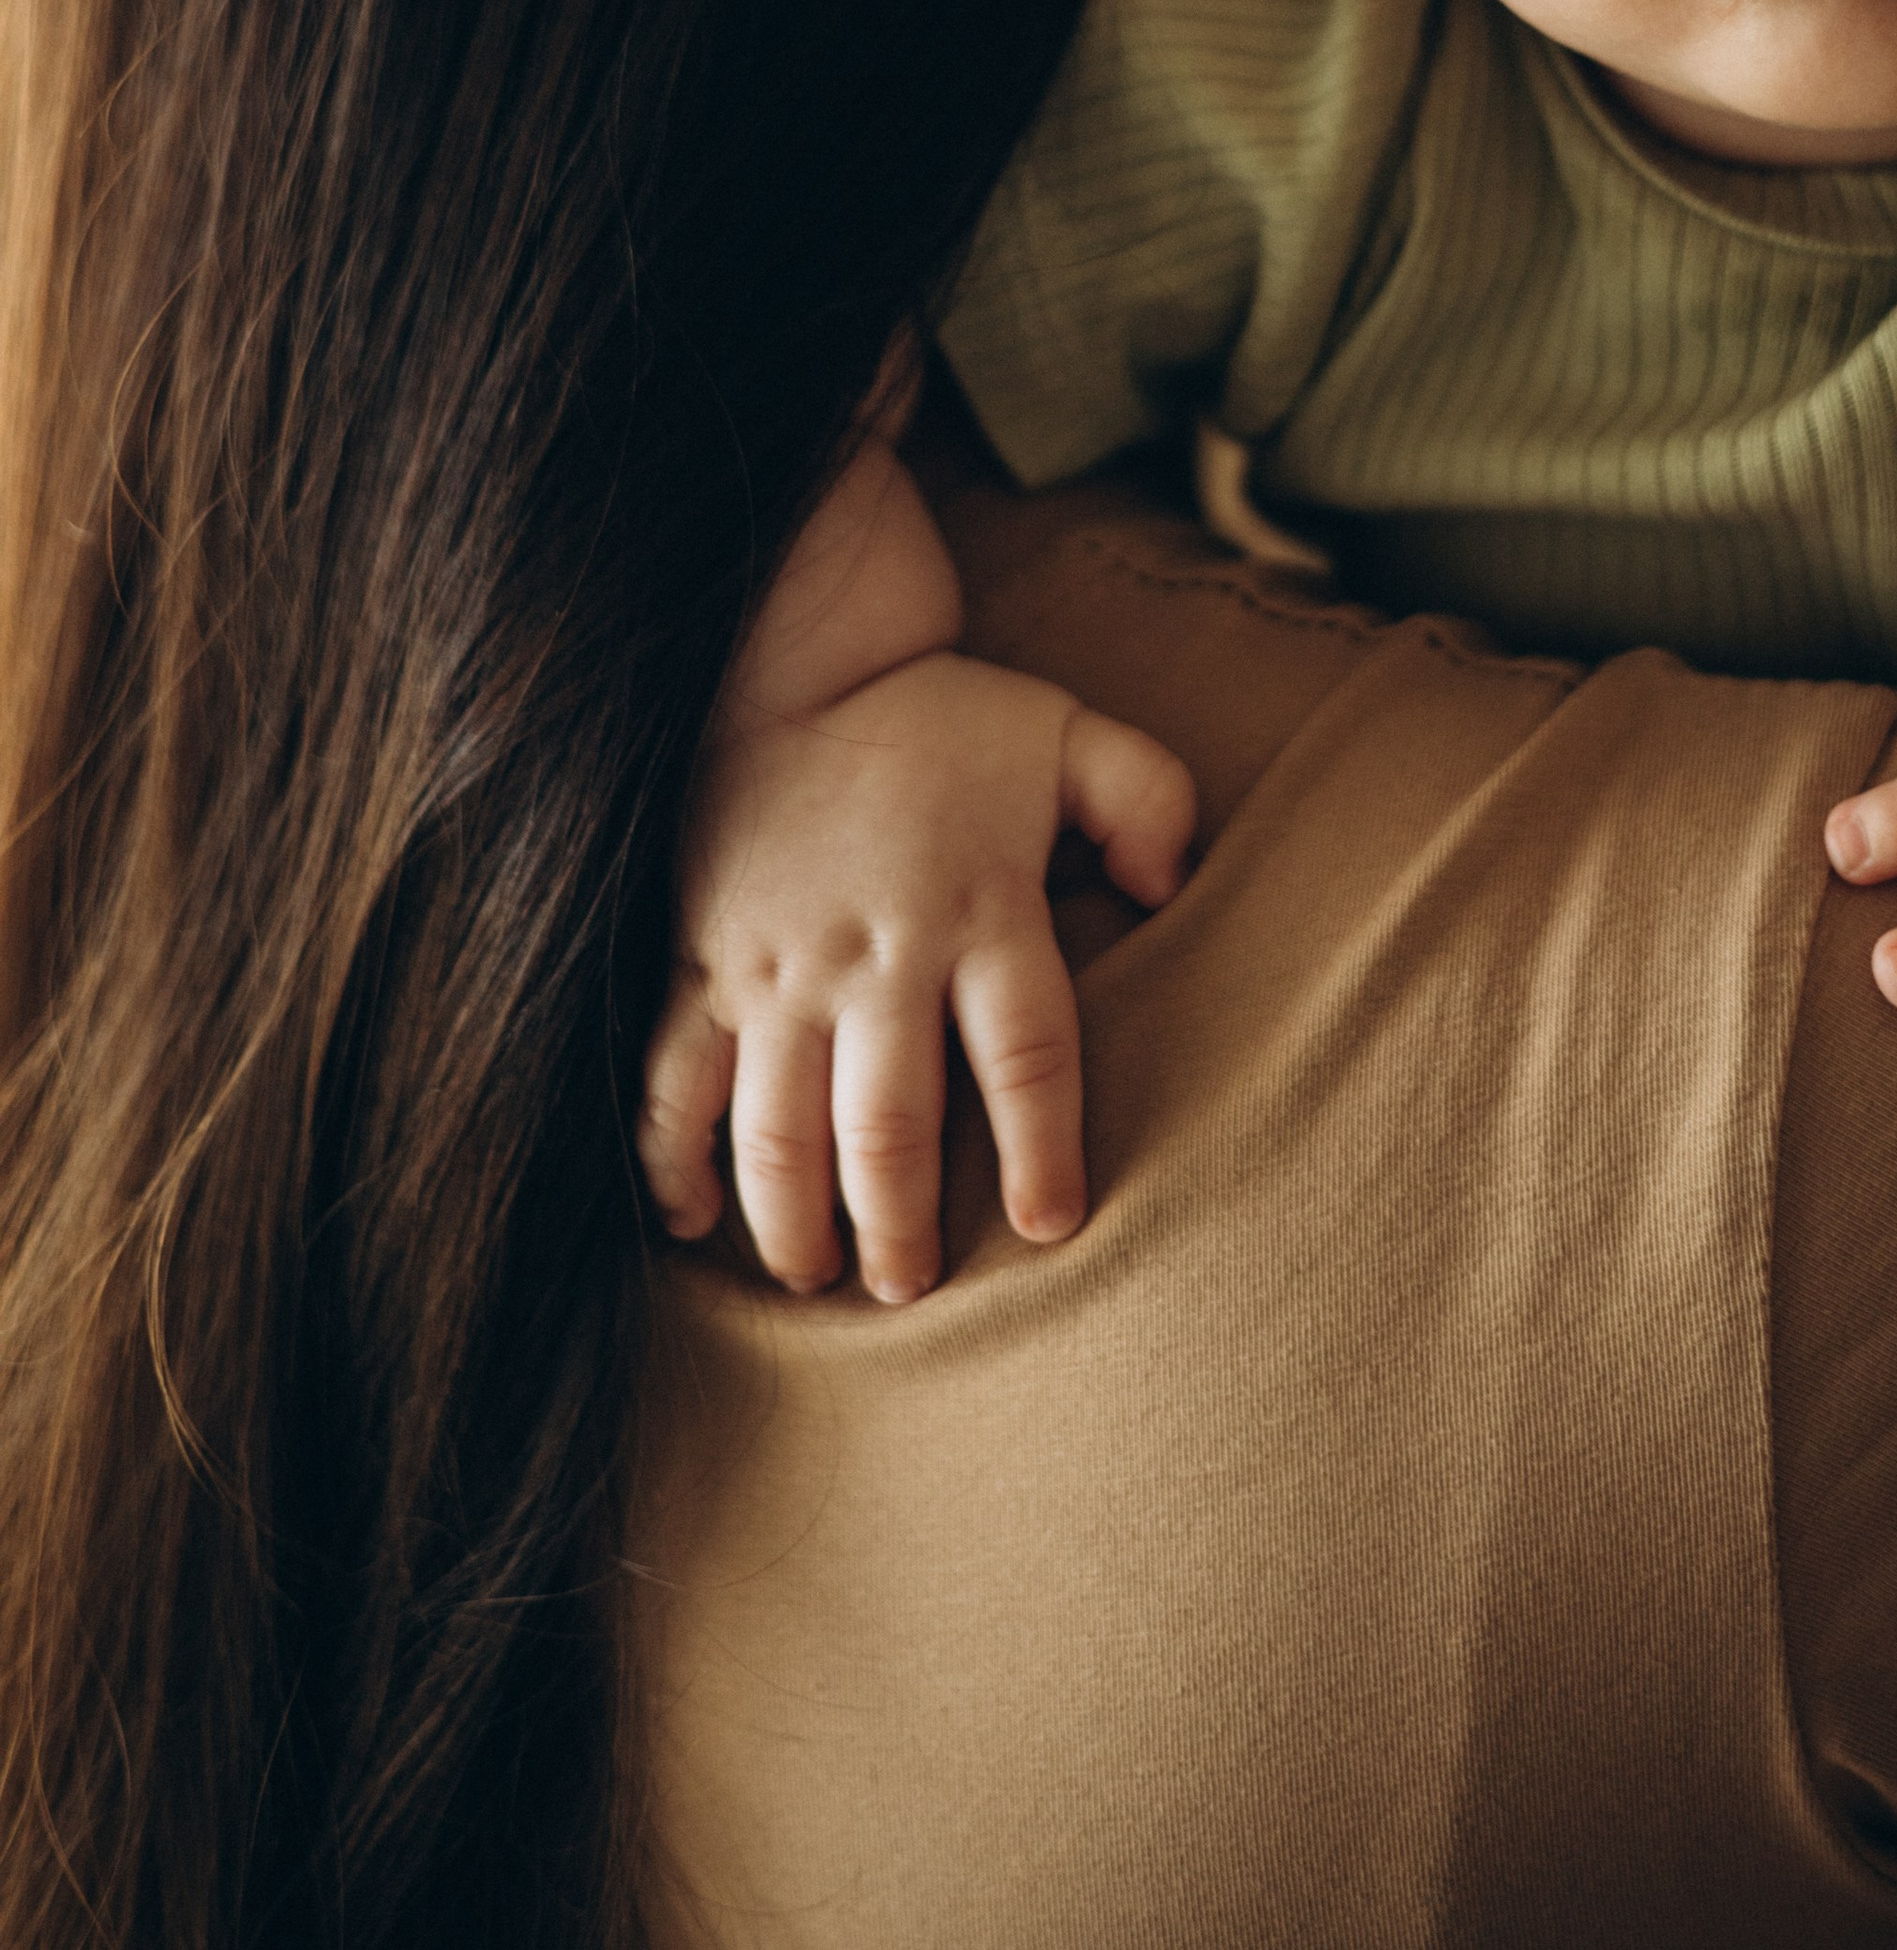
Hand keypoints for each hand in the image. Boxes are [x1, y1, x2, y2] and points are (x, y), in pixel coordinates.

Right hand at [640, 649, 1194, 1300]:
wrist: (788, 661)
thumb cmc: (939, 719)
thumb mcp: (1067, 731)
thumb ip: (1147, 797)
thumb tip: (1173, 888)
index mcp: (979, 907)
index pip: (1026, 1054)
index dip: (1040, 1150)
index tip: (1048, 1225)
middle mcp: (876, 953)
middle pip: (890, 1125)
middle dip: (900, 1226)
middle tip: (914, 1287)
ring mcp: (777, 965)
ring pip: (778, 1127)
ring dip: (795, 1219)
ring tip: (820, 1276)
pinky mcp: (700, 962)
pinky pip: (673, 1080)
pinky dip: (671, 1158)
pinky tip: (691, 1219)